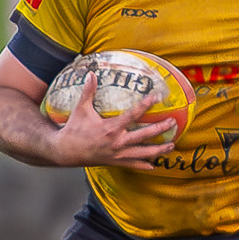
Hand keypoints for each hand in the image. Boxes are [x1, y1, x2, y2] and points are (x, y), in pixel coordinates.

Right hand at [46, 73, 175, 170]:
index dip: (146, 105)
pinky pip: (133, 165)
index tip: (157, 97)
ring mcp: (118, 154)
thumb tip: (92, 74)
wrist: (66, 151)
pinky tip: (154, 165)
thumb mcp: (81, 109)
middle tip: (173, 123)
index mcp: (111, 128)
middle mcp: (118, 142)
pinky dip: (144, 165)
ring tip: (171, 145)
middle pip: (145, 136)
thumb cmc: (74, 129)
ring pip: (143, 153)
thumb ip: (88, 91)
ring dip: (159, 150)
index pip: (133, 115)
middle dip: (160, 129)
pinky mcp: (116, 162)